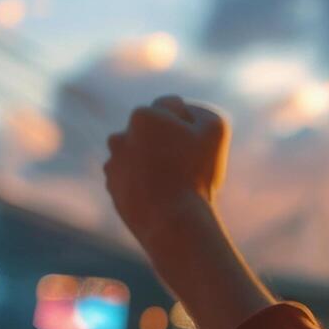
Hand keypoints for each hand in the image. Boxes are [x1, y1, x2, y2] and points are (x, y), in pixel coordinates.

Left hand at [105, 96, 228, 254]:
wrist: (171, 220)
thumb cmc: (196, 172)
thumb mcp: (216, 129)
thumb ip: (201, 112)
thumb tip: (186, 112)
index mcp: (143, 116)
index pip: (173, 108)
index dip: (191, 125)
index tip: (198, 146)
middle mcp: (120, 135)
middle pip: (153, 132)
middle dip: (167, 142)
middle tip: (188, 166)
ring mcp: (113, 162)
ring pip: (140, 155)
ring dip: (154, 162)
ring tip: (174, 184)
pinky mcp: (112, 187)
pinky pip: (132, 178)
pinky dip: (144, 183)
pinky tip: (162, 197)